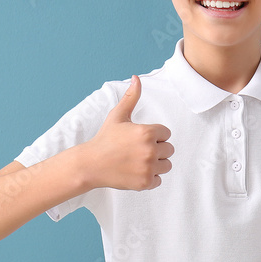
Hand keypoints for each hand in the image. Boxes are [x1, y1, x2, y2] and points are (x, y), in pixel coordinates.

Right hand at [83, 75, 172, 190]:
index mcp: (147, 132)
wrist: (91, 164)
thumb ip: (131, 97)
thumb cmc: (105, 139)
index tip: (139, 139)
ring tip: (138, 161)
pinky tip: (136, 171)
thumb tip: (136, 78)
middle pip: (169, 149)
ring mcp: (148, 168)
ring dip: (156, 164)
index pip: (166, 133)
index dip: (154, 135)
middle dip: (157, 150)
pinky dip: (150, 178)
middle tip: (137, 151)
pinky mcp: (145, 183)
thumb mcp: (117, 116)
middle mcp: (150, 150)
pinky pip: (159, 180)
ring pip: (166, 165)